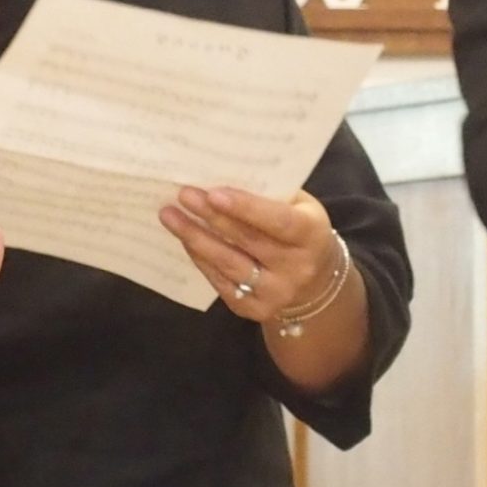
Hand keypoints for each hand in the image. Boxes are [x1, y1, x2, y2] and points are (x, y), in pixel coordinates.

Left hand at [160, 187, 339, 325]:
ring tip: (170, 216)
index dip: (246, 208)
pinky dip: (201, 259)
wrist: (316, 284)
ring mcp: (276, 293)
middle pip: (248, 241)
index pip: (279, 221)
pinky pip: (221, 282)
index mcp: (312, 235)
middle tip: (184, 195)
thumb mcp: (299, 208)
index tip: (213, 193)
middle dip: (212, 217)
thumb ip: (270, 195)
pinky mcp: (254, 310)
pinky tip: (184, 239)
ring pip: (229, 264)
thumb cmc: (300, 232)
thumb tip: (221, 176)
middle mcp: (297, 268)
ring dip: (196, 238)